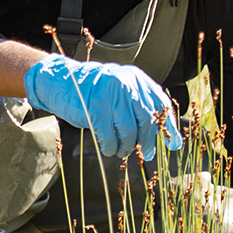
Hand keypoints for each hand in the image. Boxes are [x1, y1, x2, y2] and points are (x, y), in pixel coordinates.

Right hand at [21, 53, 182, 159]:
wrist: (59, 80)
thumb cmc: (91, 90)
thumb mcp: (119, 89)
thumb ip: (138, 103)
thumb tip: (162, 132)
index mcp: (136, 78)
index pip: (161, 104)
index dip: (169, 126)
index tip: (173, 144)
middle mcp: (126, 83)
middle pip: (147, 120)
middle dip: (148, 141)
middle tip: (146, 154)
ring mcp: (110, 95)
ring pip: (129, 131)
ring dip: (127, 147)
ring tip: (122, 151)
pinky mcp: (95, 108)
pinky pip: (109, 137)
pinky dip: (111, 147)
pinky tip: (109, 149)